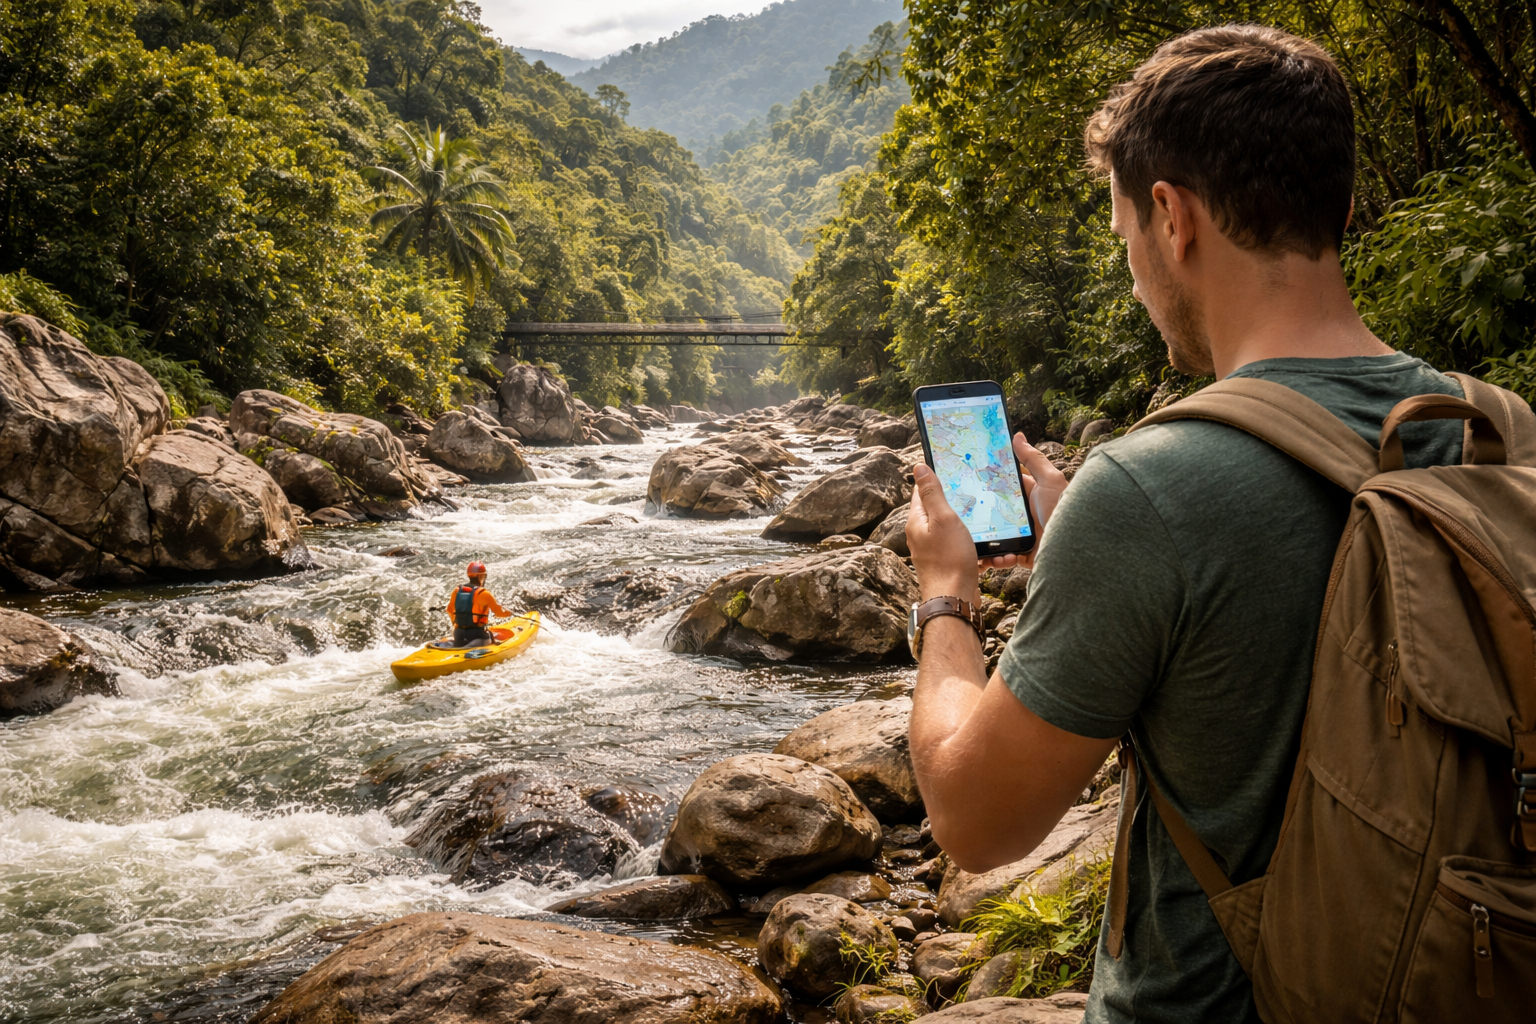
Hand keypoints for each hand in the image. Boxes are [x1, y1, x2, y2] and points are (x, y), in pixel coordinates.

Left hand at [907, 462, 982, 602]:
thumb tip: (919, 467)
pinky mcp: (949, 564)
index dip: (937, 479)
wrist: (955, 600)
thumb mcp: (942, 519)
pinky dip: (976, 545)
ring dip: (971, 525)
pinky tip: (990, 546)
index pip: (923, 492)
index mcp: (917, 522)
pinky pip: (963, 548)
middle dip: (958, 502)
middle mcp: (922, 536)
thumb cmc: (948, 559)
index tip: (954, 470)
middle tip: (977, 493)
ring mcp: (935, 551)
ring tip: (988, 520)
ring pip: (955, 530)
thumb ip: (932, 493)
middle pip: (940, 511)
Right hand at [978, 433, 1068, 571]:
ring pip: (997, 536)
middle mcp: (1026, 516)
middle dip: (982, 513)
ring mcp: (1024, 536)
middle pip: (997, 512)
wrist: (1074, 545)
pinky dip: (998, 558)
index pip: (1006, 487)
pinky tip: (995, 555)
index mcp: (1031, 496)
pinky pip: (1005, 557)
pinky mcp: (1024, 554)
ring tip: (975, 538)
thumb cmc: (1063, 509)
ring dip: (987, 538)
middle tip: (964, 512)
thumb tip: (1018, 436)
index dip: (990, 484)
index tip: (970, 480)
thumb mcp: (1050, 480)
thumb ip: (1033, 459)